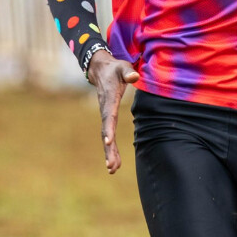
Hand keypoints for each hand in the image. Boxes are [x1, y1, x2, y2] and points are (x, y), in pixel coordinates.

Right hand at [87, 51, 139, 174]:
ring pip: (106, 136)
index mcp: (109, 100)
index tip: (108, 141)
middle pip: (106, 131)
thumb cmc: (115, 69)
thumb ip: (128, 72)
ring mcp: (105, 114)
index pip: (108, 116)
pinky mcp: (107, 117)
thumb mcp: (122, 68)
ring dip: (109, 152)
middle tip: (111, 165)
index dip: (108, 128)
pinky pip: (109, 135)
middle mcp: (105, 110)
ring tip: (113, 169)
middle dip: (108, 149)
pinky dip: (111, 149)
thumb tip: (135, 76)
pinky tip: (115, 163)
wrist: (101, 69)